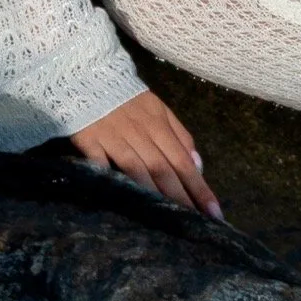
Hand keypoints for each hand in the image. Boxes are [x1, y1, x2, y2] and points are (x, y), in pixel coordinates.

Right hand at [70, 90, 222, 216]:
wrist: (86, 75)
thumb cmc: (127, 98)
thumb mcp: (159, 109)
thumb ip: (179, 134)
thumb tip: (199, 165)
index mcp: (159, 124)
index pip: (184, 161)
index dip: (199, 187)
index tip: (214, 212)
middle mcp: (140, 132)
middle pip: (164, 169)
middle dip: (182, 198)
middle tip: (195, 224)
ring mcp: (114, 137)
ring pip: (138, 171)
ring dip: (154, 196)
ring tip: (169, 222)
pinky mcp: (90, 141)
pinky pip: (102, 166)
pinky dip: (113, 182)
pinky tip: (125, 202)